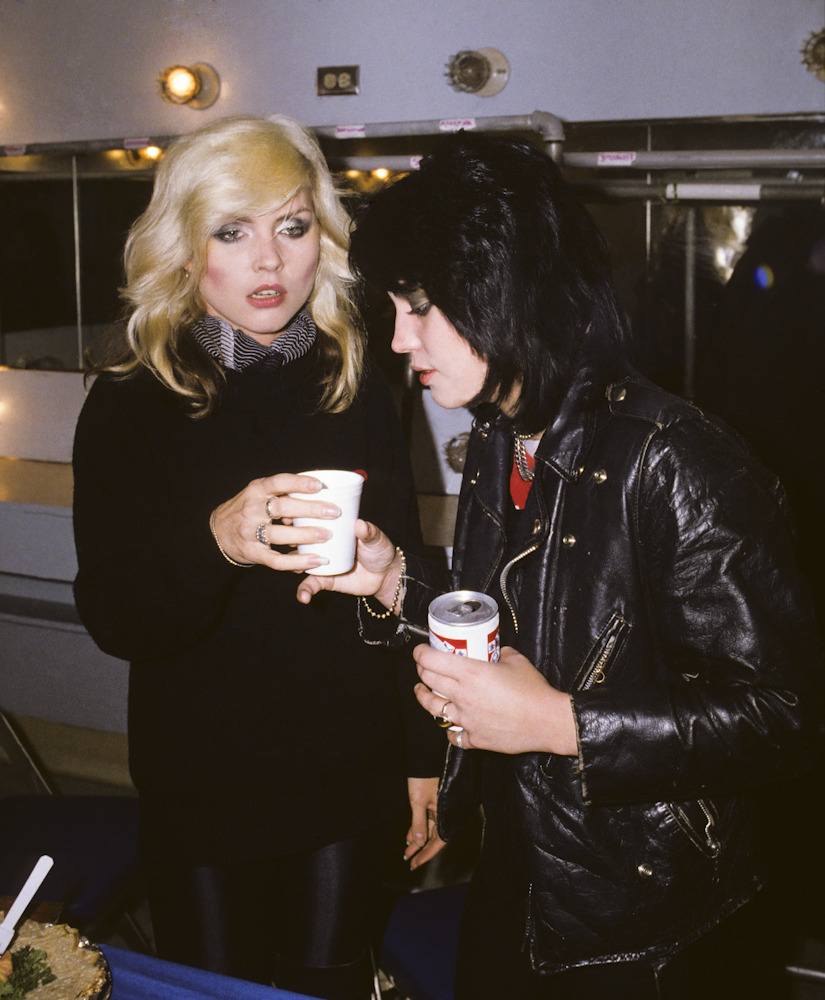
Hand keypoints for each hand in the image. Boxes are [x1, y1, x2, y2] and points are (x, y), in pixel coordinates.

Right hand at [211, 473, 339, 571]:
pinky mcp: (253, 553)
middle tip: (334, 512)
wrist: (218, 531)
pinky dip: (298, 562)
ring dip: (305, 535)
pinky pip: (277, 560)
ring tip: (327, 535)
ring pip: (280, 535)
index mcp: (256, 490)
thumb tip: (319, 491)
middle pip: (282, 508)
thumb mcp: (259, 493)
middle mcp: (251, 510)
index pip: (278, 482)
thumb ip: (283, 492)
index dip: (299, 483)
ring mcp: (250, 532)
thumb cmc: (248, 508)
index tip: (320, 486)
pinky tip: (316, 561)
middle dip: (310, 510)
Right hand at [296, 520, 400, 604]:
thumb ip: (369, 532)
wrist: (385, 576)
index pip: (310, 518)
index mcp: (332, 528)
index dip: (296, 516)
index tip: (289, 516)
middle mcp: (321, 543)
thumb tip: (360, 524)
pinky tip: (304, 597)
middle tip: (290, 541)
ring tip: (296, 568)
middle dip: (290, 540)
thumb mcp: (376, 539)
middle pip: (299, 539)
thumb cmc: (380, 550)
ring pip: (299, 562)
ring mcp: (320, 562)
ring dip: (292, 565)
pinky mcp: (323, 580)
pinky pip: (310, 585)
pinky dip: (304, 591)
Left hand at [404, 776, 445, 869]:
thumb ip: (419, 823)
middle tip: (410, 862)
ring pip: (429, 829)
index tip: (416, 864)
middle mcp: (444, 812)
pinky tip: (409, 836)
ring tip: (407, 851)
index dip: (427, 854)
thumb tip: (419, 843)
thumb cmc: (423, 777)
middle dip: (421, 850)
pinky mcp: (433, 802)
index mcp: (445, 813)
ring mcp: (439, 807)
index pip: (438, 841)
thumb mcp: (418, 801)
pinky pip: (426, 820)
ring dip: (418, 839)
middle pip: (434, 837)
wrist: (425, 756)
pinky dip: (418, 828)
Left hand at [414, 645, 577, 756]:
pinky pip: (454, 735)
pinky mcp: (475, 738)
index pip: (431, 660)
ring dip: (424, 698)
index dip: (420, 653)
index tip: (418, 651)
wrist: (547, 721)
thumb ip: (501, 653)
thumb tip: (495, 651)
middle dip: (421, 671)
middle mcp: (462, 696)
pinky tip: (451, 724)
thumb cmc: (533, 689)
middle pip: (428, 681)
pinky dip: (450, 729)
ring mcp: (466, 719)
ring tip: (422, 693)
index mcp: (470, 673)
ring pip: (432, 709)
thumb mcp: (516, 660)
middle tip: (422, 668)